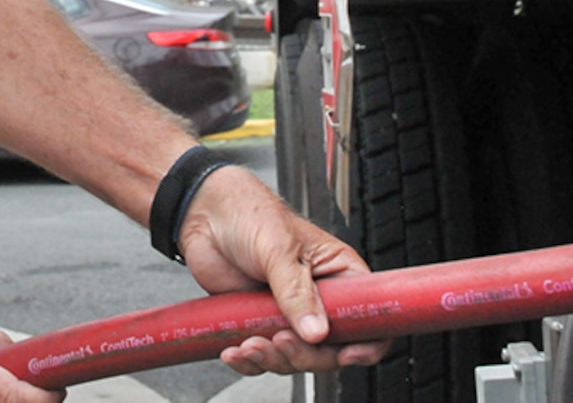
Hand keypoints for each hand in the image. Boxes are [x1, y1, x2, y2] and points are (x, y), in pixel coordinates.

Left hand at [175, 166, 388, 374]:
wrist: (205, 214)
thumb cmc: (250, 213)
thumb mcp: (278, 249)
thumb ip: (296, 292)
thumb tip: (317, 332)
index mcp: (337, 273)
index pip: (368, 315)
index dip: (366, 342)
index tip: (347, 354)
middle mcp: (317, 297)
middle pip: (330, 348)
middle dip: (305, 354)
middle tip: (282, 341)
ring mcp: (288, 312)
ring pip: (295, 355)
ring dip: (273, 358)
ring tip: (251, 344)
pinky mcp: (259, 321)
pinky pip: (263, 353)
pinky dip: (249, 360)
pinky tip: (235, 351)